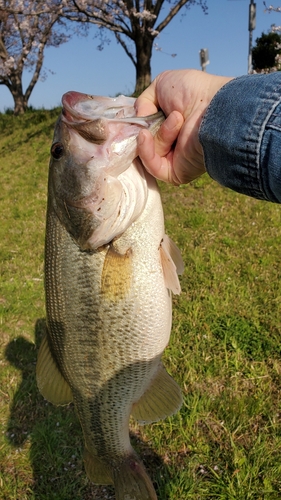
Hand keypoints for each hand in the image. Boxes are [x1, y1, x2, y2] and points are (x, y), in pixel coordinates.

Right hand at [135, 69, 232, 184]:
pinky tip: (146, 136)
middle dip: (140, 130)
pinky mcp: (175, 173)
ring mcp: (174, 159)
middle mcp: (173, 144)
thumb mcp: (162, 84)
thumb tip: (138, 124)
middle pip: (141, 144)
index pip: (144, 131)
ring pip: (148, 152)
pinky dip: (146, 150)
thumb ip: (143, 102)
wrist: (215, 108)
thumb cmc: (195, 92)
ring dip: (158, 134)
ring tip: (177, 118)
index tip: (128, 118)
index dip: (133, 125)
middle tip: (143, 121)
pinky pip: (152, 166)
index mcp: (171, 125)